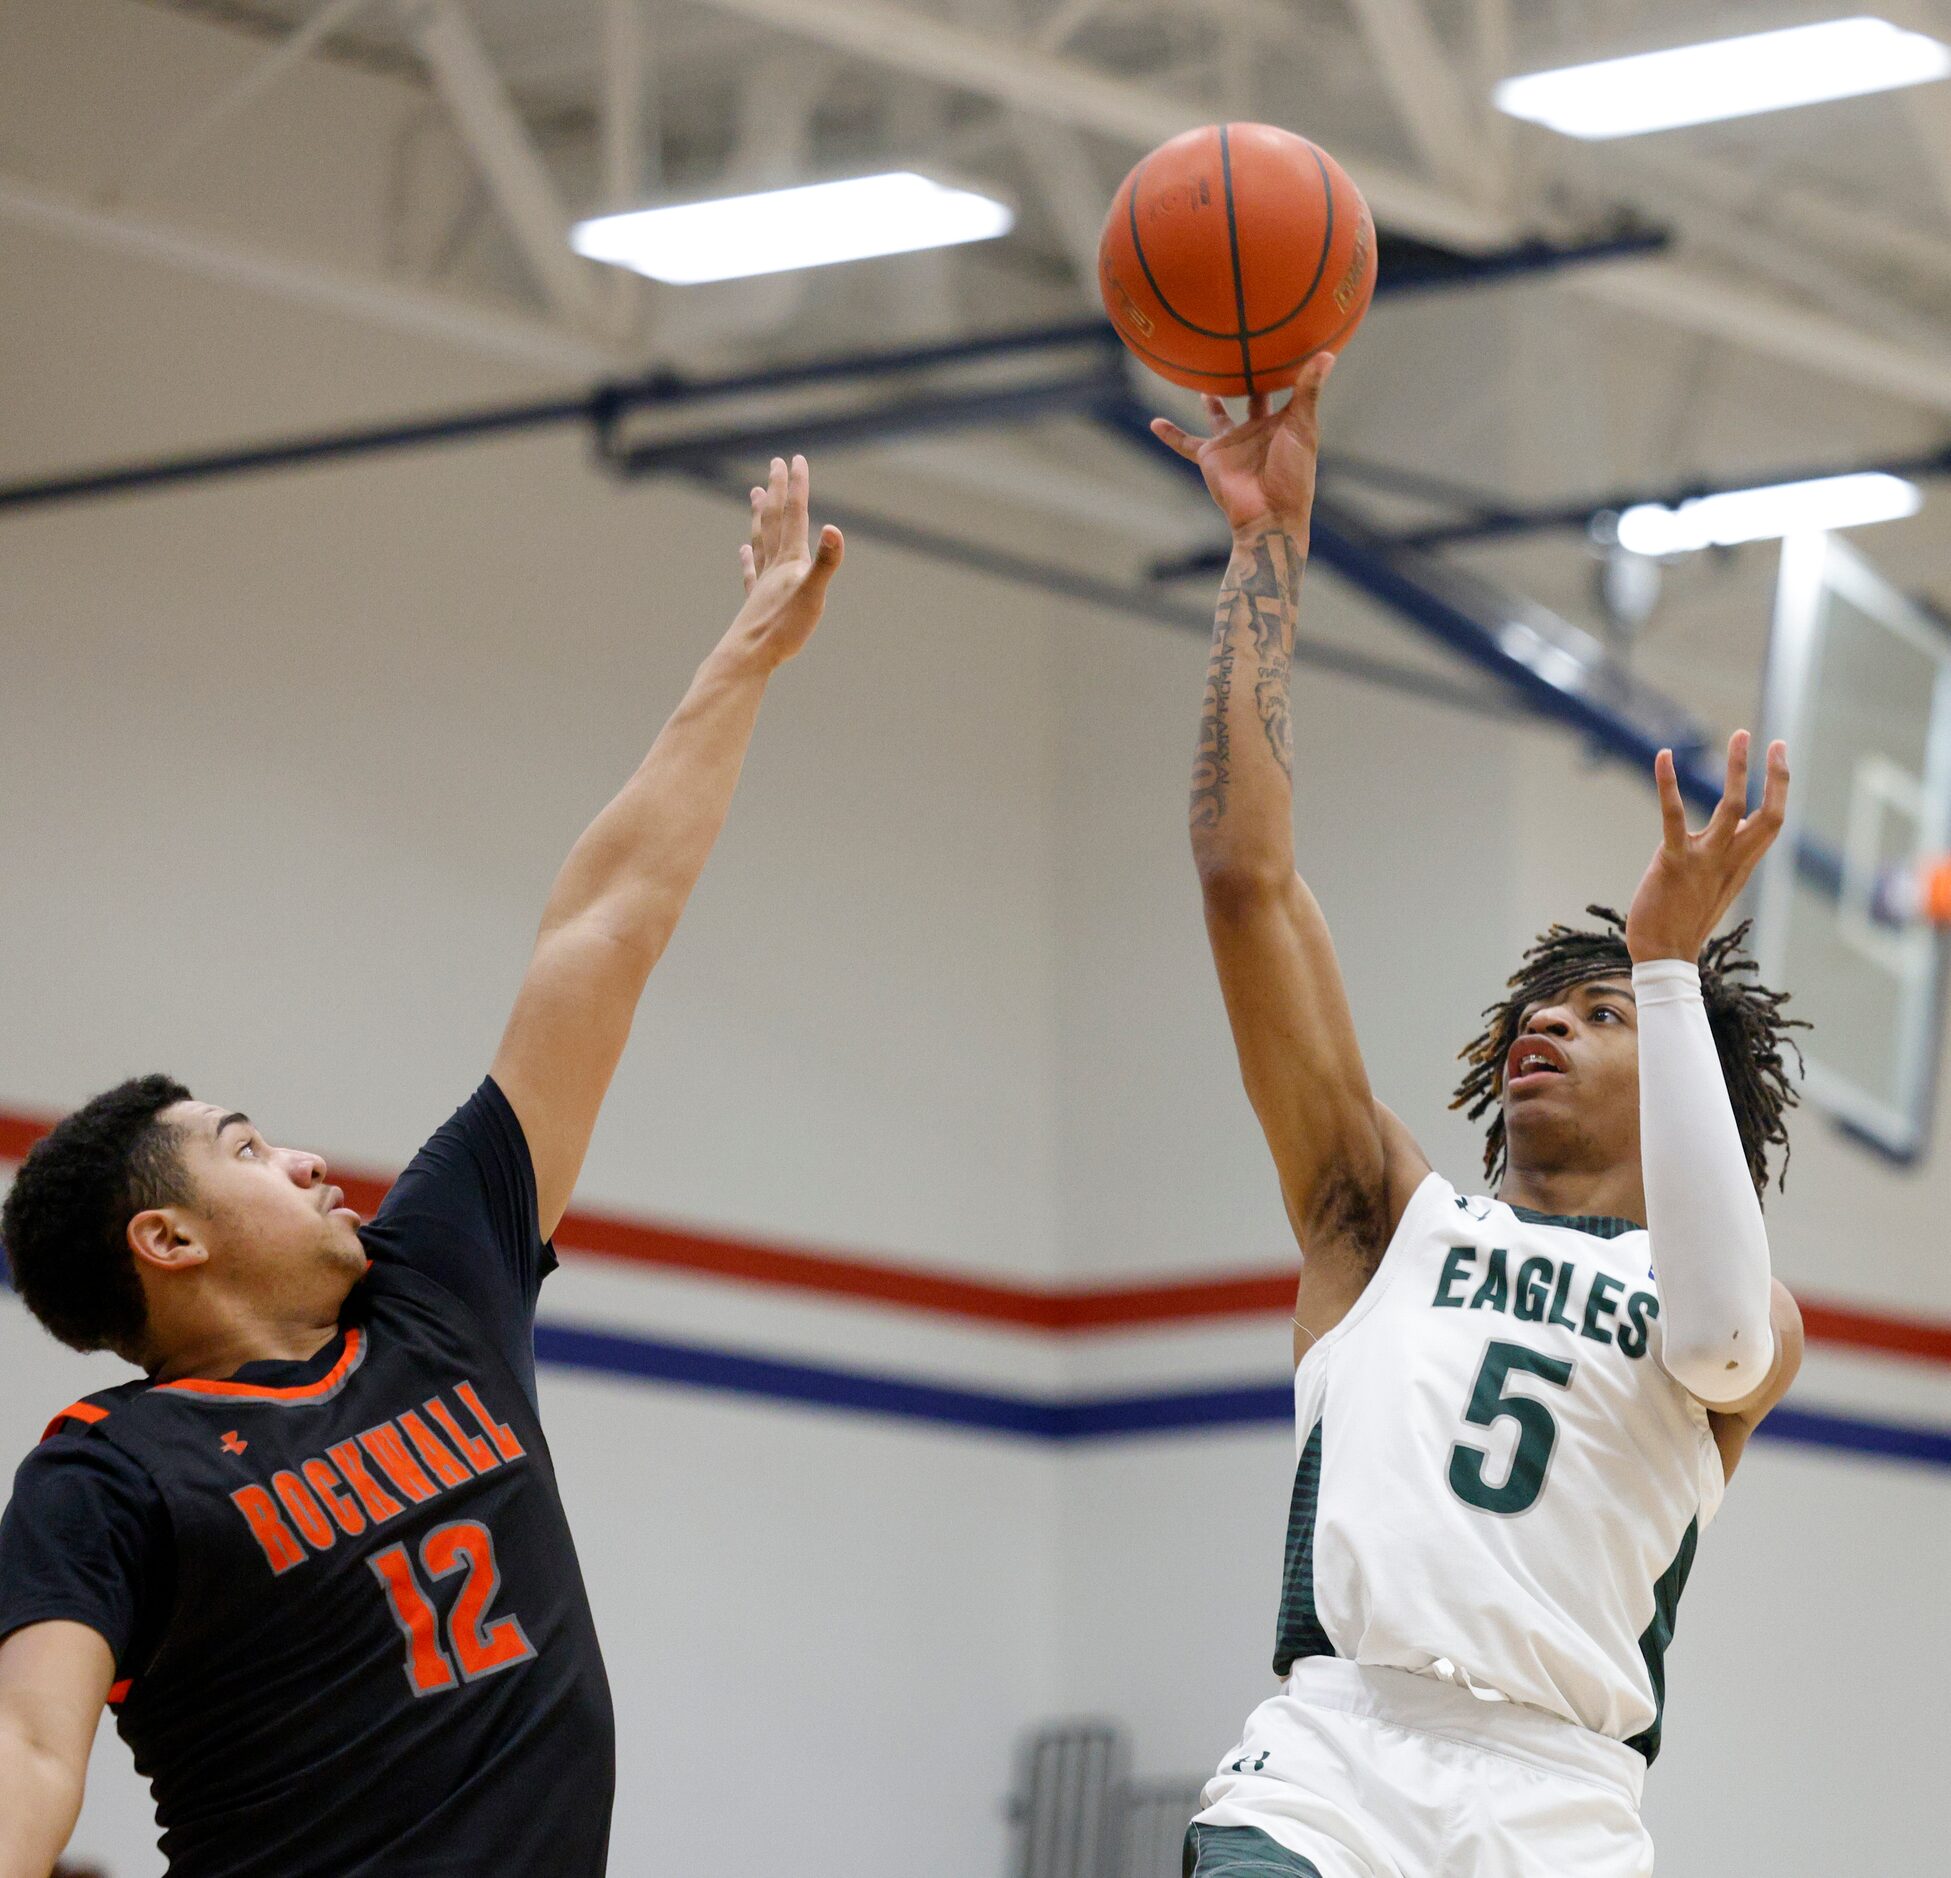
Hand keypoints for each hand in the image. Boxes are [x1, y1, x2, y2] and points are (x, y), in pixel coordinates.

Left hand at [732, 453, 843, 667]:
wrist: (748, 656)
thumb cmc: (783, 629)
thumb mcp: (813, 594)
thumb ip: (826, 562)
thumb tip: (835, 528)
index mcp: (790, 561)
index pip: (795, 515)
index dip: (797, 486)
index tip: (795, 459)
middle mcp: (774, 565)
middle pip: (775, 520)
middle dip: (778, 490)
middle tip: (775, 464)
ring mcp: (762, 582)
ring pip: (761, 540)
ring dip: (760, 515)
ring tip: (756, 494)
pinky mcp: (755, 601)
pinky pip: (751, 572)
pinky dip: (748, 558)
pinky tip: (744, 550)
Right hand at [1149, 352, 1333, 540]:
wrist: (1269, 513)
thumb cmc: (1293, 474)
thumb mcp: (1303, 427)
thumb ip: (1308, 391)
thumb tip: (1327, 354)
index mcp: (1281, 422)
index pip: (1283, 390)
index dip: (1283, 369)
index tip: (1282, 341)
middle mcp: (1256, 430)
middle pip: (1250, 398)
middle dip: (1248, 380)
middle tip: (1242, 353)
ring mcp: (1232, 443)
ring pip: (1218, 418)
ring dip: (1211, 403)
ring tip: (1204, 383)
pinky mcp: (1210, 457)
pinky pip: (1184, 444)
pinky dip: (1170, 434)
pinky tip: (1154, 422)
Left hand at [1626, 732, 1789, 962]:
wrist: (1662, 957)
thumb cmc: (1682, 923)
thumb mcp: (1713, 887)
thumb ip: (1722, 858)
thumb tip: (1725, 832)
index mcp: (1741, 866)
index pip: (1772, 822)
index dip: (1779, 788)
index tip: (1780, 755)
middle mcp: (1730, 860)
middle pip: (1767, 814)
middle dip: (1773, 775)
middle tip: (1770, 740)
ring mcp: (1705, 861)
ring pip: (1732, 808)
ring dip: (1738, 769)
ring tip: (1741, 735)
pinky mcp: (1673, 862)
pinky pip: (1674, 818)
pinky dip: (1669, 785)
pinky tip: (1664, 757)